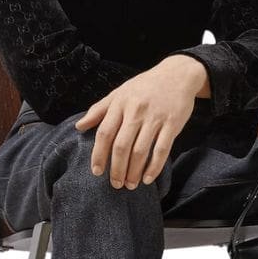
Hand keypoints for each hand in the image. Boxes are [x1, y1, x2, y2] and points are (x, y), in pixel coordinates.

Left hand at [73, 56, 203, 188]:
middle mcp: (136, 110)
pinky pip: (162, 150)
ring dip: (133, 172)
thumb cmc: (145, 85)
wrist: (178, 74)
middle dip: (117, 169)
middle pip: (121, 146)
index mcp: (120, 103)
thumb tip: (79, 127)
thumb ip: (99, 109)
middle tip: (115, 184)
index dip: (99, 155)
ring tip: (130, 185)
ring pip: (140, 151)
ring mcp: (155, 117)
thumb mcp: (120, 92)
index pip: (105, 133)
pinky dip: (154, 167)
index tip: (97, 171)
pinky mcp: (172, 123)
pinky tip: (147, 178)